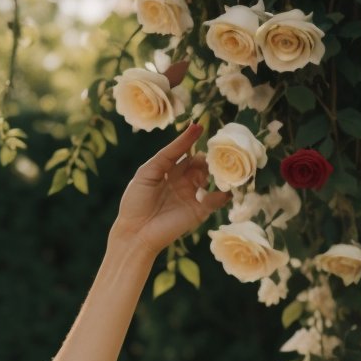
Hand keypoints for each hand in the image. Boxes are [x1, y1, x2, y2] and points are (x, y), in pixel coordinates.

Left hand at [111, 62, 233, 258]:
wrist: (134, 233)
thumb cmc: (136, 201)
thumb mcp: (150, 170)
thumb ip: (171, 151)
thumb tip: (195, 128)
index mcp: (170, 171)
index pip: (188, 152)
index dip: (194, 141)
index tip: (201, 128)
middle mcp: (184, 182)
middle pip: (203, 163)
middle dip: (209, 155)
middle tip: (213, 148)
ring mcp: (193, 196)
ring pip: (212, 178)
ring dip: (218, 169)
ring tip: (221, 161)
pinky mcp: (199, 211)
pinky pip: (217, 199)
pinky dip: (224, 192)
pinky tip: (226, 183)